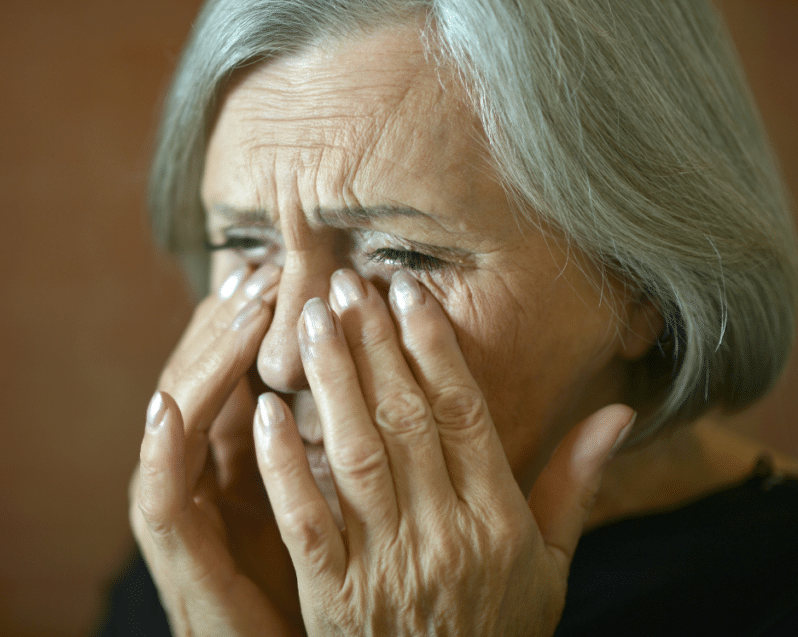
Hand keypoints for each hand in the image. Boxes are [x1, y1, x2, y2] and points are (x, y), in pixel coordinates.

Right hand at [129, 264, 304, 636]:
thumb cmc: (302, 570)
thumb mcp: (311, 487)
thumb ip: (309, 428)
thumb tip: (347, 358)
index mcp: (227, 450)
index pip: (232, 367)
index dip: (253, 317)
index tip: (280, 267)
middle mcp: (192, 467)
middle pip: (202, 377)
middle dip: (228, 323)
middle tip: (257, 269)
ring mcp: (176, 504)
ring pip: (176, 419)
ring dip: (202, 364)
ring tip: (231, 313)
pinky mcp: (174, 550)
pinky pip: (160, 496)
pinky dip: (160, 449)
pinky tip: (167, 407)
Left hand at [252, 269, 634, 635]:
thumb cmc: (499, 628)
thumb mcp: (554, 565)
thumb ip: (576, 484)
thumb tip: (620, 414)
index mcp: (499, 520)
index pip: (464, 413)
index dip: (433, 347)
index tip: (406, 292)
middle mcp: (445, 534)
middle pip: (405, 419)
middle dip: (374, 344)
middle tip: (346, 284)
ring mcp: (386, 564)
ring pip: (355, 455)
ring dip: (331, 382)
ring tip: (310, 319)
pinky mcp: (333, 594)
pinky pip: (305, 518)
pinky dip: (284, 462)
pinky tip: (266, 409)